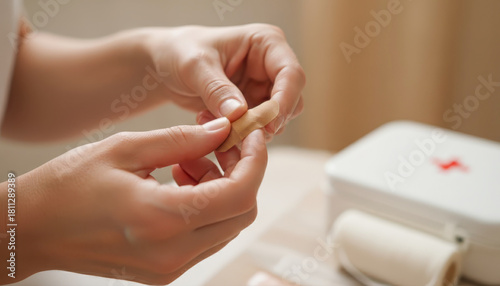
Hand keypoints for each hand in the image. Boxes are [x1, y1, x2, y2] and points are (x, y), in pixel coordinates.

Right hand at [1, 117, 266, 284]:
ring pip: (228, 225)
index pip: (240, 194)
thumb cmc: (68, 185)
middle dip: (242, 173)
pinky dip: (207, 207)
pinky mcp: (165, 271)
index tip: (251, 134)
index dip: (256, 160)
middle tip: (218, 145)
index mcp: (162, 219)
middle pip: (242, 213)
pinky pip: (206, 237)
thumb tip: (224, 129)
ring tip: (188, 162)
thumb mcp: (126, 148)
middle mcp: (172, 252)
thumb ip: (183, 139)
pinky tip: (180, 184)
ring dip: (223, 189)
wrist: (32, 229)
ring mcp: (170, 267)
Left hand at [142, 24, 304, 136]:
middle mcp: (271, 66)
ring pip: (276, 120)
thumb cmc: (180, 52)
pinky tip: (213, 125)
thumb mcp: (195, 66)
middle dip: (267, 121)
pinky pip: (257, 129)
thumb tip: (239, 114)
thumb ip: (217, 89)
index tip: (267, 125)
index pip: (291, 75)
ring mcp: (263, 89)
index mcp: (266, 43)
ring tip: (214, 123)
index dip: (284, 101)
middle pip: (290, 101)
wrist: (165, 65)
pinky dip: (238, 135)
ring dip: (249, 130)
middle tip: (237, 133)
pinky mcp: (252, 108)